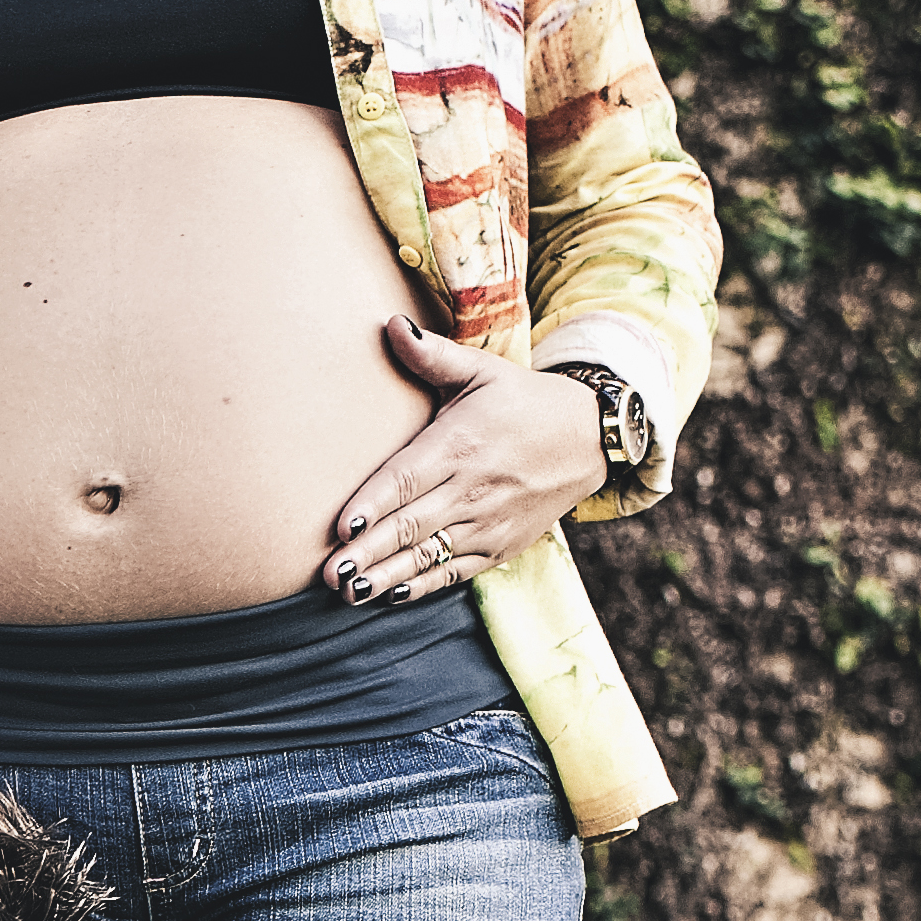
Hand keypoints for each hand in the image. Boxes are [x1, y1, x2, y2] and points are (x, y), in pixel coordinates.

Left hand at [317, 317, 612, 608]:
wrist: (591, 438)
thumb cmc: (524, 402)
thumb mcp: (482, 371)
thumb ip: (433, 356)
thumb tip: (391, 324)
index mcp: (461, 444)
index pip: (407, 478)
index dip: (373, 505)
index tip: (341, 526)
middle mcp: (473, 488)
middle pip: (411, 525)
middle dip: (369, 551)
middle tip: (329, 573)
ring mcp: (488, 522)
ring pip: (429, 554)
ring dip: (387, 576)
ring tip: (349, 592)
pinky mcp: (499, 546)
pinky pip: (455, 571)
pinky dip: (423, 586)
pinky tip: (390, 595)